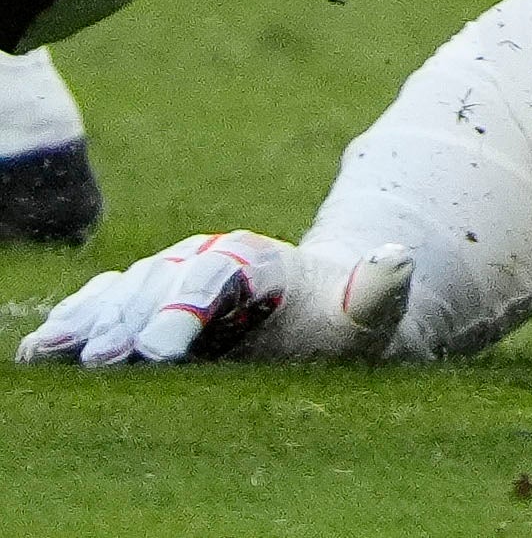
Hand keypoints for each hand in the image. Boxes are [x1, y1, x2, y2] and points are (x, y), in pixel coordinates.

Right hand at [17, 231, 410, 365]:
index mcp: (258, 261)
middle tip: (109, 361)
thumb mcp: (371, 311)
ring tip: (59, 352)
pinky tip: (46, 349)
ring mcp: (171, 280)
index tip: (161, 351)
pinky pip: (103, 307)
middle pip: (160, 283)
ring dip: (92, 321)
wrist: (319, 317)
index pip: (216, 274)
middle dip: (131, 320)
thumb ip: (380, 289)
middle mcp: (206, 261)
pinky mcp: (145, 305)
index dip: (185, 308)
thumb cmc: (342, 322)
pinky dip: (75, 323)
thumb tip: (397, 258)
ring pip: (125, 292)